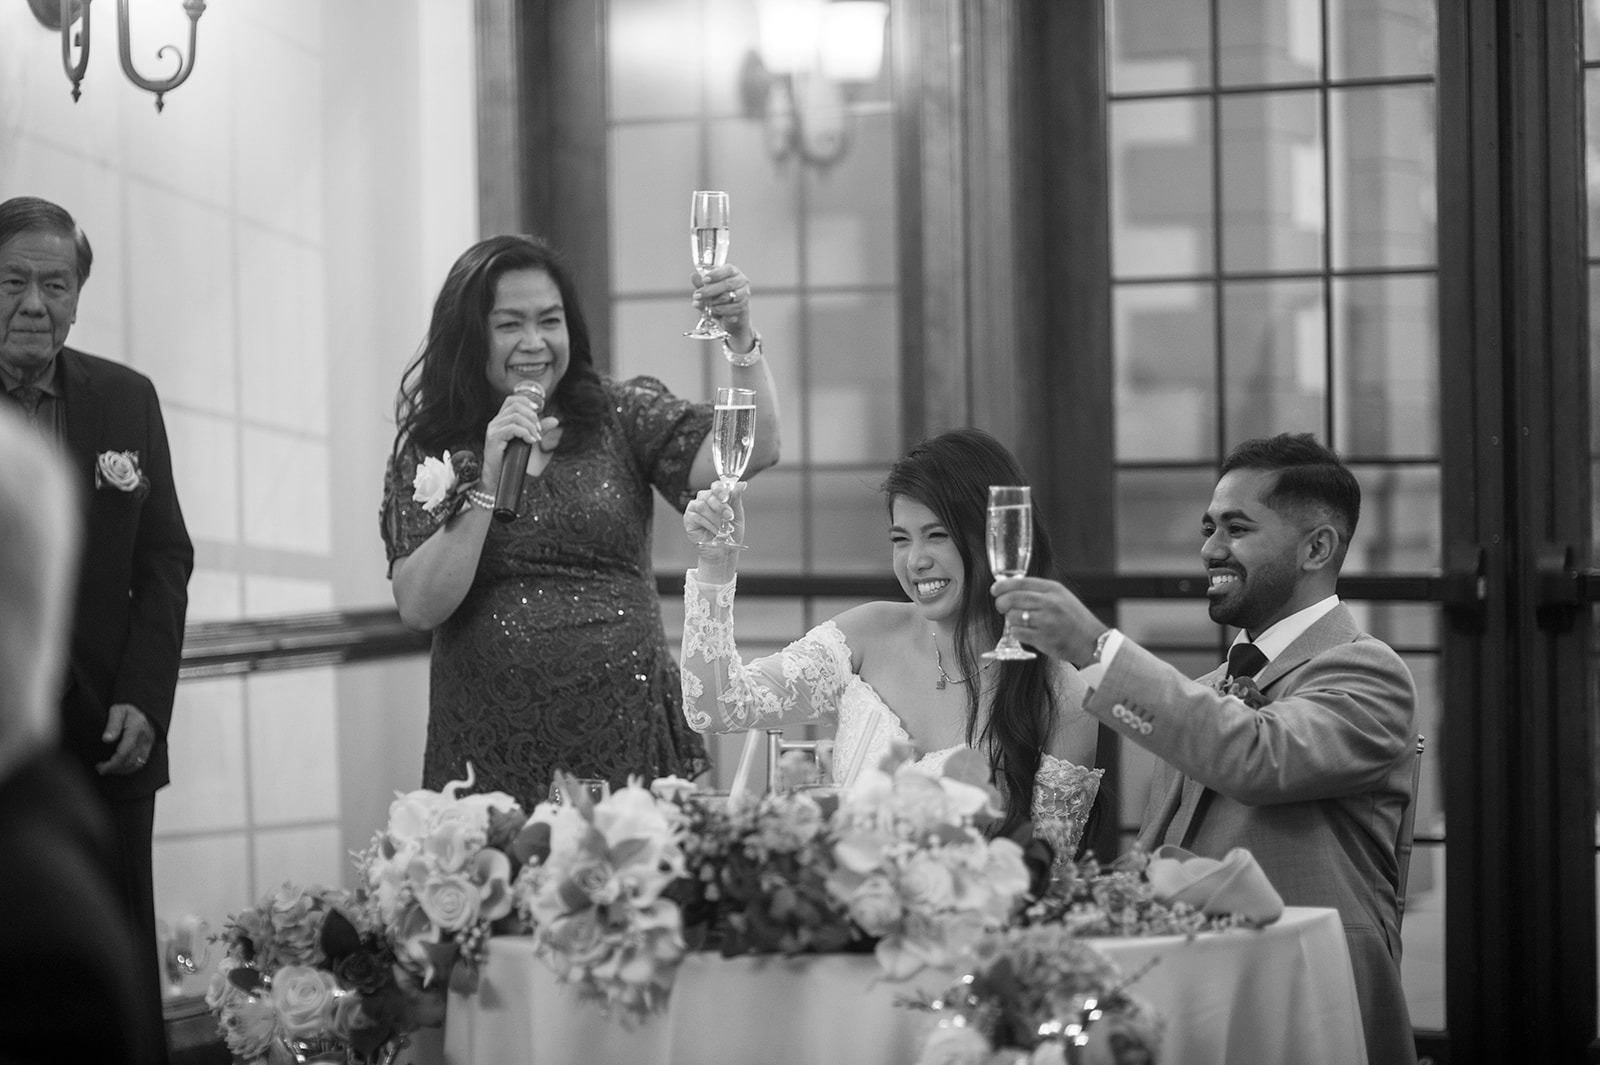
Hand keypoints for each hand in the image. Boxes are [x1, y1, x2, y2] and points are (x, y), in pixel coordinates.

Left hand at [97, 703, 156, 774]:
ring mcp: (148, 745)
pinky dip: (128, 768)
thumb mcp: (118, 711)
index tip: (100, 766)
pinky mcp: (148, 749)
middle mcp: (144, 739)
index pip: (125, 752)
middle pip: (130, 761)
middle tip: (100, 768)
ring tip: (107, 768)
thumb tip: (106, 739)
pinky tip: (118, 767)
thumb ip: (112, 724)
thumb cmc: (129, 710)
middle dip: (114, 768)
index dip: (112, 763)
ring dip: (120, 770)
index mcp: (136, 729)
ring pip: (136, 765)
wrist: (145, 709)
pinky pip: (140, 764)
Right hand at [480, 394, 561, 483]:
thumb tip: (555, 420)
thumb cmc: (512, 460)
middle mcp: (496, 422)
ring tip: (536, 438)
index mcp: (501, 420)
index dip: (526, 401)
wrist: (498, 477)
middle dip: (532, 416)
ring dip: (530, 426)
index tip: (538, 411)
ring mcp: (493, 429)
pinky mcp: (494, 438)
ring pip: (515, 417)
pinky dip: (525, 433)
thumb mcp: (529, 441)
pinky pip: (512, 428)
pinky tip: (530, 441)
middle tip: (539, 431)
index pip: (511, 400)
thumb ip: (539, 429)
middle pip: (516, 406)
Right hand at [684, 481, 745, 562]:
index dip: (720, 490)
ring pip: (702, 506)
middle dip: (720, 506)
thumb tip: (742, 484)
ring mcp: (694, 509)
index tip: (726, 498)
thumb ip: (736, 499)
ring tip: (723, 528)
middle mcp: (703, 500)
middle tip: (728, 517)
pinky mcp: (688, 519)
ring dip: (715, 517)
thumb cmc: (730, 533)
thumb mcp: (737, 515)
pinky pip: (696, 517)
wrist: (724, 551)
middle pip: (708, 495)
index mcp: (716, 496)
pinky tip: (715, 532)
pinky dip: (708, 524)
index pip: (716, 486)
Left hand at [692, 264, 754, 346]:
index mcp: (733, 272)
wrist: (730, 312)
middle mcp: (741, 281)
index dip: (716, 274)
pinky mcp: (743, 307)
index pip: (728, 269)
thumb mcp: (709, 288)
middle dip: (710, 290)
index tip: (704, 280)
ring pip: (729, 297)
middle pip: (728, 284)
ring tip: (704, 304)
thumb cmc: (719, 295)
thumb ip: (701, 283)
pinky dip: (720, 310)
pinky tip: (713, 311)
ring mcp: (744, 294)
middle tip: (697, 295)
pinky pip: (732, 309)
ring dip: (714, 302)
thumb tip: (694, 277)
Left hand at [991, 577, 1107, 665]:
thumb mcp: (1062, 597)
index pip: (1021, 582)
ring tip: (1017, 622)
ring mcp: (1046, 621)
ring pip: (1012, 617)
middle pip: (1012, 598)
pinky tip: (1023, 632)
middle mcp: (1049, 603)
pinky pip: (1018, 633)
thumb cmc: (1075, 620)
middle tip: (1001, 607)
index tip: (995, 590)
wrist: (1093, 642)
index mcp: (1053, 589)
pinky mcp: (1043, 638)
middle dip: (1001, 603)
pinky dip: (1016, 633)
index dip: (1003, 586)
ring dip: (1010, 620)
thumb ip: (1041, 592)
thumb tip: (1012, 591)